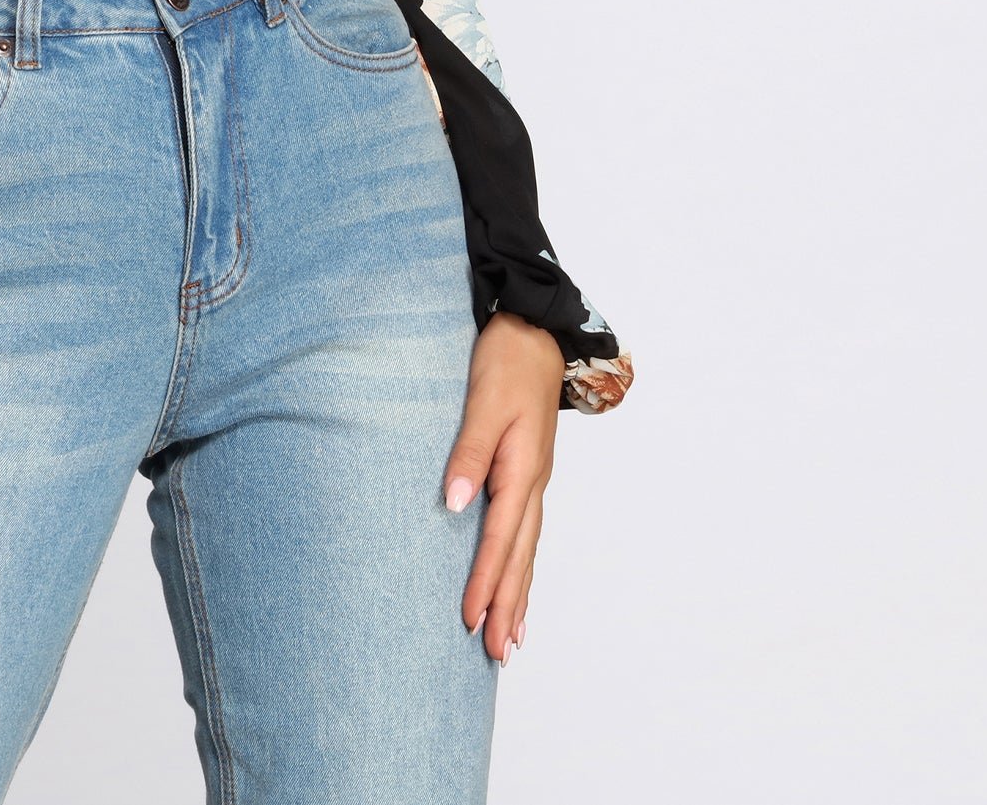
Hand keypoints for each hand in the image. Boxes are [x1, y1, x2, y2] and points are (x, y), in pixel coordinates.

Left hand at [442, 311, 562, 662]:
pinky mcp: (527, 473)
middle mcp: (532, 482)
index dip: (485, 582)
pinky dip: (521, 565)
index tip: (472, 621)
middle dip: (508, 606)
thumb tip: (453, 503)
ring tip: (512, 640)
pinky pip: (526, 532)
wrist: (533, 330)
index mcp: (521, 469)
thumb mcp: (483, 401)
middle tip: (498, 655)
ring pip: (526, 550)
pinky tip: (516, 583)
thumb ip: (468, 451)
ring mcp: (533, 480)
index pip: (499, 538)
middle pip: (520, 556)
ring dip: (518, 594)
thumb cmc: (505, 360)